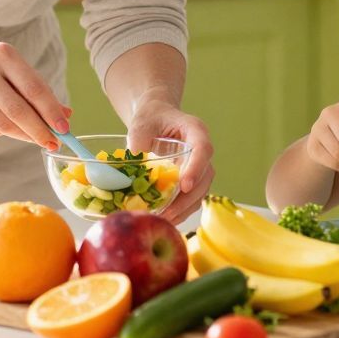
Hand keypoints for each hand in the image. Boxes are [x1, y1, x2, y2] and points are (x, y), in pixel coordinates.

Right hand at [0, 39, 65, 148]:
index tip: (65, 129)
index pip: (34, 89)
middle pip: (18, 111)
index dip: (51, 111)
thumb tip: (66, 116)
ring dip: (25, 135)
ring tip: (37, 138)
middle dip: (40, 131)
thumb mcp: (14, 67)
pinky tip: (10, 127)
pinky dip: (5, 132)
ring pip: (4, 124)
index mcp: (4, 55)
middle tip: (54, 143)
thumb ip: (39, 89)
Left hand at [127, 100, 213, 223]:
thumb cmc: (150, 118)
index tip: (184, 185)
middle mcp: (202, 149)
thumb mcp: (141, 125)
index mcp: (195, 130)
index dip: (196, 168)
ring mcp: (199, 165)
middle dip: (187, 198)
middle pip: (205, 176)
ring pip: (200, 190)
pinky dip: (181, 210)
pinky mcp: (192, 179)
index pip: (202, 149)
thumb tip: (134, 172)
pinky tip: (165, 219)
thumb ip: (138, 143)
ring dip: (184, 208)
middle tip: (168, 213)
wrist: (156, 117)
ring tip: (164, 220)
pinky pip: (192, 197)